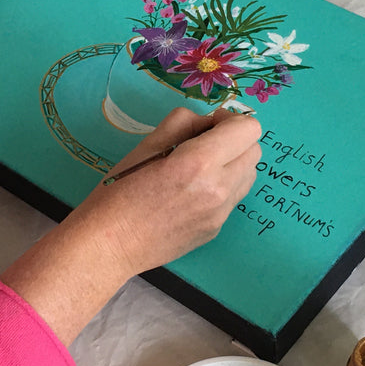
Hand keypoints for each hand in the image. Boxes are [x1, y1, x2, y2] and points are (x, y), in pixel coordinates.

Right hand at [0, 107, 260, 345]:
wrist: (109, 245)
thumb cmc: (118, 190)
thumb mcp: (146, 145)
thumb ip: (182, 123)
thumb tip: (207, 121)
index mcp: (200, 162)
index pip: (249, 129)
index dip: (230, 120)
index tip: (207, 126)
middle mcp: (219, 189)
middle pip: (255, 151)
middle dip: (234, 141)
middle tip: (202, 144)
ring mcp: (221, 214)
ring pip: (249, 175)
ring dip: (232, 163)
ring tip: (198, 169)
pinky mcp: (216, 230)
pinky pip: (233, 197)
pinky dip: (222, 187)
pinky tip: (189, 194)